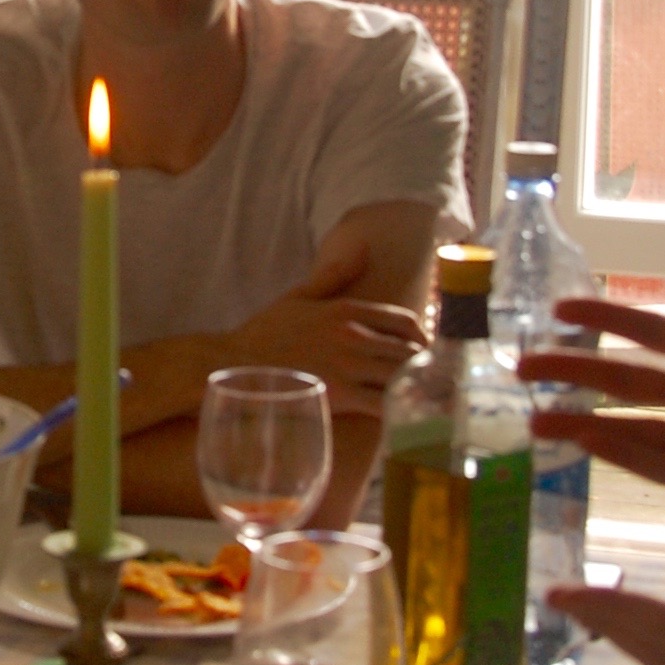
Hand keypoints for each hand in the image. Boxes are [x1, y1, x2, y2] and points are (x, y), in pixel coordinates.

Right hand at [219, 233, 427, 417]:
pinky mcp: (341, 396)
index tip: (425, 348)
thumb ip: (334, 275)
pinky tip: (404, 414)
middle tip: (431, 377)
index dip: (421, 335)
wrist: (233, 365)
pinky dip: (401, 409)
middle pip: (409, 350)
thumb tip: (364, 250)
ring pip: (402, 376)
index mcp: (346, 310)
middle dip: (425, 364)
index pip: (402, 320)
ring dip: (418, 386)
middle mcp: (353, 335)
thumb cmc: (264, 333)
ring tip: (425, 396)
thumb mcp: (299, 296)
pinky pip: (384, 403)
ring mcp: (348, 366)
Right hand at [519, 215, 664, 542]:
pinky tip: (587, 446)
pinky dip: (624, 456)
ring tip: (534, 419)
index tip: (560, 309)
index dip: (608, 318)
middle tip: (522, 364)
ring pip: (635, 427)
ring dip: (585, 422)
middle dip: (576, 371)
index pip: (656, 331)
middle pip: (629, 379)